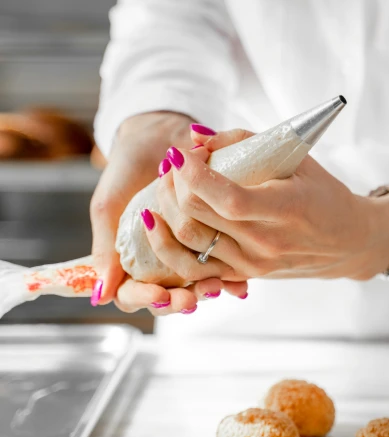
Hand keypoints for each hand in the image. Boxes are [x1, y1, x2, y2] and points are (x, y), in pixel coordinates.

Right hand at [90, 114, 247, 314]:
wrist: (159, 136)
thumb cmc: (127, 170)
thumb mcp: (109, 206)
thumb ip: (104, 248)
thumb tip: (100, 296)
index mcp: (130, 258)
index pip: (132, 294)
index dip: (145, 299)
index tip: (159, 294)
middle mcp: (159, 260)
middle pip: (168, 298)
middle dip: (180, 301)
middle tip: (192, 299)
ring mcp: (186, 252)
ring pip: (195, 286)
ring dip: (205, 291)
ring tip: (215, 288)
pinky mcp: (212, 240)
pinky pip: (222, 267)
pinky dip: (230, 278)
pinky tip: (239, 284)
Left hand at [141, 129, 388, 282]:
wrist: (347, 241)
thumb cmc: (324, 193)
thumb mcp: (296, 158)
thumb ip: (245, 142)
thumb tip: (196, 137)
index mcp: (285, 210)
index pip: (228, 198)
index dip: (194, 174)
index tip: (179, 152)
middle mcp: (266, 244)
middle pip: (197, 217)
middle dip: (173, 185)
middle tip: (171, 163)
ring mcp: (252, 264)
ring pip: (187, 244)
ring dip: (165, 211)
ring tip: (165, 185)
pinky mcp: (243, 275)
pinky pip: (194, 266)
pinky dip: (170, 244)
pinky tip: (159, 222)